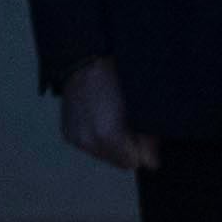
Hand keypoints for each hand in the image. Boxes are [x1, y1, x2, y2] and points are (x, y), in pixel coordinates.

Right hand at [56, 59, 158, 174]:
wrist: (85, 59)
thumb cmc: (119, 78)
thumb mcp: (141, 108)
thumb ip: (148, 139)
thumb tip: (152, 161)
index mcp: (108, 137)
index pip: (136, 162)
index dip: (144, 148)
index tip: (144, 132)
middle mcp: (89, 142)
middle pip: (121, 162)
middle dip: (128, 148)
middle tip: (129, 123)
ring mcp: (77, 139)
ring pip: (105, 155)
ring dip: (113, 144)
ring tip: (113, 117)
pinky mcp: (69, 134)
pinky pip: (91, 146)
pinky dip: (98, 137)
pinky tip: (99, 117)